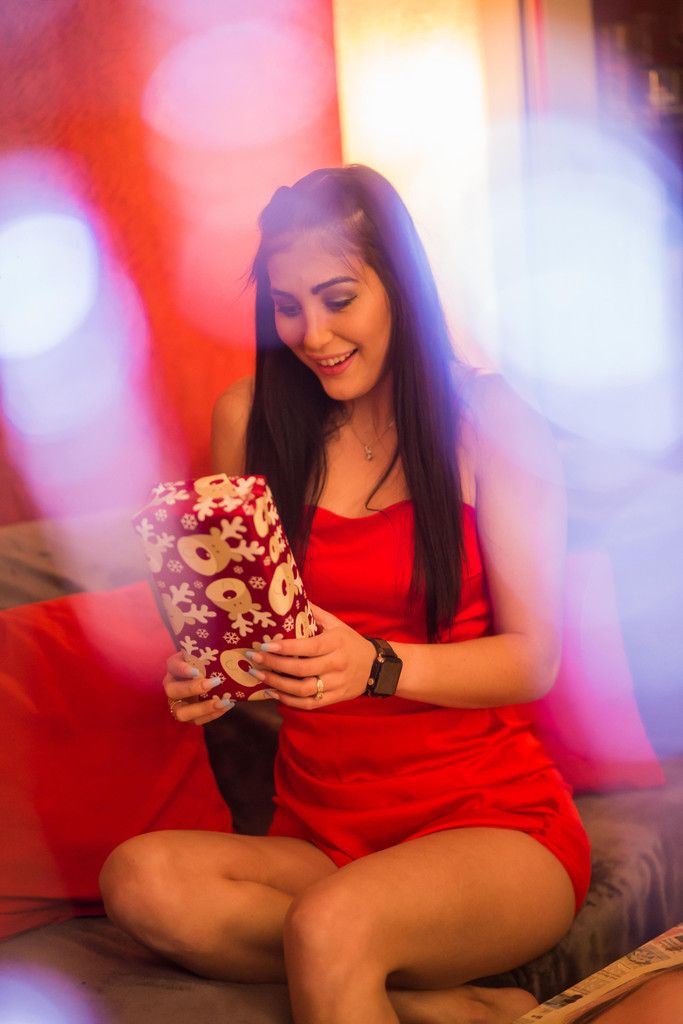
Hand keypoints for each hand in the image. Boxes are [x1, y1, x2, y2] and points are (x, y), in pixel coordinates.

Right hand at [163, 651, 233, 725]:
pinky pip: (198, 721)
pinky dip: (213, 714)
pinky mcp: (189, 717)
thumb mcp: (204, 655)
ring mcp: (178, 704)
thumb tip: (224, 646)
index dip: (182, 669)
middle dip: (191, 689)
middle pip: (172, 691)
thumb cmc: (206, 664)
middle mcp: (172, 687)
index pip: (173, 666)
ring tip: (223, 702)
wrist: (207, 678)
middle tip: (213, 683)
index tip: (196, 670)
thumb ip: (207, 652)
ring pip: (182, 712)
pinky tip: (227, 705)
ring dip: (203, 708)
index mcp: (174, 668)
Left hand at [242, 603, 375, 709]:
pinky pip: (309, 703)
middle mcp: (336, 664)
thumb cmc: (350, 642)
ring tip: (258, 676)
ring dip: (278, 684)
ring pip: (304, 689)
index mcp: (336, 643)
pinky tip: (273, 692)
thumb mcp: (336, 624)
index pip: (309, 647)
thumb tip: (292, 596)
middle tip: (254, 659)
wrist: (376, 667)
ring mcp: (336, 684)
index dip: (287, 647)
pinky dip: (289, 700)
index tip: (265, 645)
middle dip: (274, 665)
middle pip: (302, 669)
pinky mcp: (334, 698)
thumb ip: (315, 613)